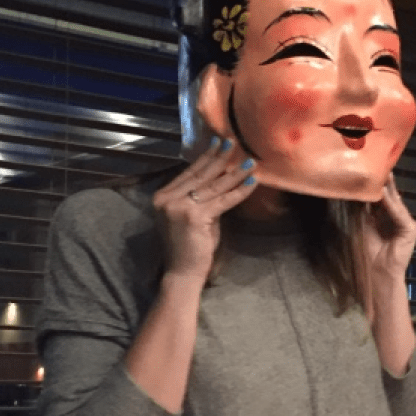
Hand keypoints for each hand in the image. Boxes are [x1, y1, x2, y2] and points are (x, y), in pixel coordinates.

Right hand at [153, 139, 256, 283]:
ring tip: (249, 161)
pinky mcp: (194, 217)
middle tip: (234, 142)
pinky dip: (239, 191)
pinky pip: (222, 200)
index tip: (218, 142)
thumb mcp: (193, 217)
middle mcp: (167, 199)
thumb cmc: (189, 248)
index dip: (205, 157)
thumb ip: (202, 199)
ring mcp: (179, 207)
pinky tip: (252, 181)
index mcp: (163, 197)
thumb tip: (222, 180)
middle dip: (220, 158)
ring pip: (213, 186)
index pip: (189, 173)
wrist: (181, 273)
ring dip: (234, 172)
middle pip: (200, 175)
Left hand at [362, 173, 415, 279]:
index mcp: (384, 217)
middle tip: (379, 166)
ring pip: (395, 202)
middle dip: (384, 183)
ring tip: (384, 175)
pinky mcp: (410, 229)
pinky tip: (385, 194)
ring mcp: (404, 223)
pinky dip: (392, 204)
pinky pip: (399, 213)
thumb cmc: (367, 252)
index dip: (375, 186)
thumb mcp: (362, 225)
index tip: (369, 171)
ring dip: (389, 190)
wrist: (377, 273)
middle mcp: (395, 217)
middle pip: (390, 197)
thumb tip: (356, 191)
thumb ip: (363, 209)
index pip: (380, 198)